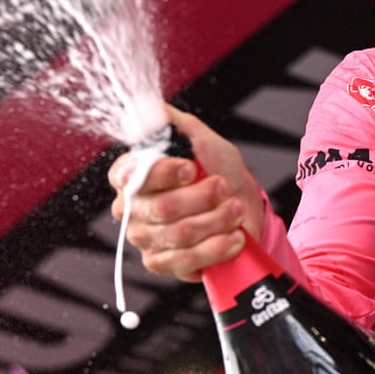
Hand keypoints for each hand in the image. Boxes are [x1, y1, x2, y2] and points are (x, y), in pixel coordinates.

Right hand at [107, 106, 265, 281]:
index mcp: (131, 175)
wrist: (243, 205)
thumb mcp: (201, 139)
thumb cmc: (218, 170)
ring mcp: (145, 239)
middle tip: (223, 187)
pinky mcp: (163, 264)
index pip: (131, 175)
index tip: (191, 167)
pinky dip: (217, 247)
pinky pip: (186, 260)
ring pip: (180, 234)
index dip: (164, 173)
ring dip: (216, 220)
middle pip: (162, 207)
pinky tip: (234, 237)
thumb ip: (175, 125)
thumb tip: (155, 109)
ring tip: (233, 210)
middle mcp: (131, 208)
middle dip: (203, 197)